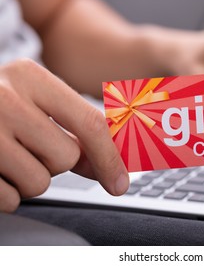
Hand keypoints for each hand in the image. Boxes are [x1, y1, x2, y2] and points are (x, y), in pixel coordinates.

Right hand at [0, 59, 128, 211]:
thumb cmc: (0, 105)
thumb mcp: (38, 102)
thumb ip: (76, 131)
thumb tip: (107, 165)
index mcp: (31, 76)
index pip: (89, 124)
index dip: (110, 158)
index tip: (119, 182)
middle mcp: (3, 97)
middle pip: (67, 157)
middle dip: (56, 161)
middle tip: (31, 146)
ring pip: (40, 182)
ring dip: (31, 177)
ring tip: (10, 155)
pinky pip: (10, 199)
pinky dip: (8, 192)